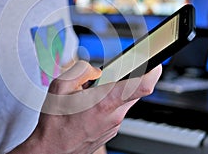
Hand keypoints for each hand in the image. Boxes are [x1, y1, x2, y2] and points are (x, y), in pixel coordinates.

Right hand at [11, 60, 161, 153]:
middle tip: (107, 75)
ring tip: (92, 93)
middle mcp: (114, 115)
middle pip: (133, 90)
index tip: (155, 62)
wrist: (52, 150)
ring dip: (114, 91)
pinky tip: (91, 105)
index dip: (152, 70)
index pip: (142, 85)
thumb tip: (96, 69)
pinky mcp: (112, 130)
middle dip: (123, 78)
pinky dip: (109, 102)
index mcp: (104, 102)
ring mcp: (114, 125)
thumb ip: (81, 70)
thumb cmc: (55, 124)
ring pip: (125, 100)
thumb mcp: (59, 87)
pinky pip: (117, 110)